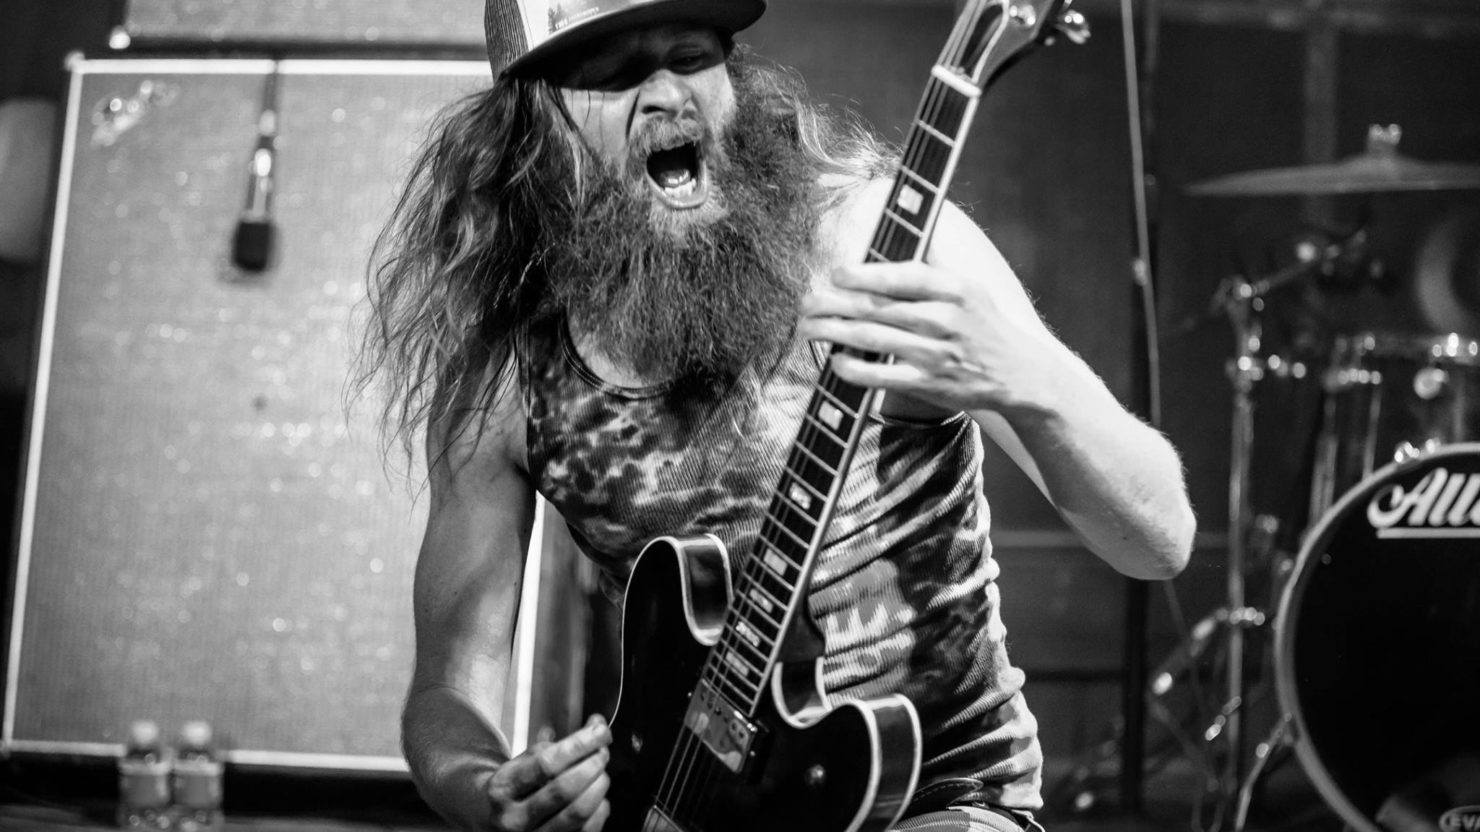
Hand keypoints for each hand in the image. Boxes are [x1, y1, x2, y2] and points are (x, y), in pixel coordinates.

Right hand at [485, 714, 611, 831]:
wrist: (487, 823)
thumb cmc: (511, 790)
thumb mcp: (516, 765)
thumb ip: (551, 746)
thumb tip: (593, 728)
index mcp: (502, 788)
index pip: (547, 764)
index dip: (579, 745)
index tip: (599, 731)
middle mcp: (513, 818)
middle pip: (564, 789)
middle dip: (592, 765)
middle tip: (602, 752)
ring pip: (577, 813)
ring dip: (598, 787)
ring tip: (601, 774)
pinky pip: (585, 831)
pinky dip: (600, 810)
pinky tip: (599, 799)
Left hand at [797, 261, 1059, 415]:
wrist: (1020, 374)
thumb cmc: (983, 326)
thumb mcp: (969, 288)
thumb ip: (931, 271)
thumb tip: (886, 246)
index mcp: (954, 288)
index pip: (902, 275)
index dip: (864, 273)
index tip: (836, 273)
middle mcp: (944, 319)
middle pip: (875, 306)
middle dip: (832, 302)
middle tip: (805, 301)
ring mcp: (935, 353)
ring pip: (870, 338)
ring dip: (831, 331)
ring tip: (807, 327)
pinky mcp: (928, 383)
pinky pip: (880, 375)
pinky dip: (852, 368)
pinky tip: (834, 361)